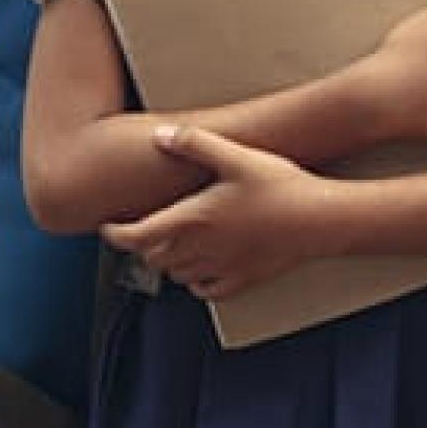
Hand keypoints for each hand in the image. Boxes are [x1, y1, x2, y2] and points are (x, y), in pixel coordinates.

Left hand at [101, 125, 332, 300]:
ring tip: (168, 244)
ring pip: (176, 276)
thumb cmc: (278, 185)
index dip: (116, 234)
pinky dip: (195, 282)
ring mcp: (222, 269)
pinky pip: (206, 291)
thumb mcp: (236, 156)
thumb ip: (194, 144)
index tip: (107, 228)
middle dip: (141, 245)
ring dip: (166, 262)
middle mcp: (201, 250)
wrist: (319, 220)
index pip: (137, 237)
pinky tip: (201, 268)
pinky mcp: (243, 281)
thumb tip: (160, 136)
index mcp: (192, 221)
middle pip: (153, 258)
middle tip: (137, 230)